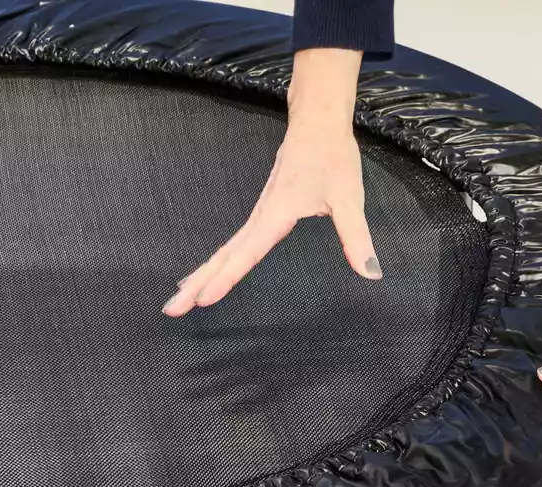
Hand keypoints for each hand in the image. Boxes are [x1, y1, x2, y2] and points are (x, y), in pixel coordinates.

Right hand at [163, 48, 379, 317]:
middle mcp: (261, 216)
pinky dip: (217, 260)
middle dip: (196, 283)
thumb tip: (370, 274)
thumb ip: (356, 237)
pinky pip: (234, 242)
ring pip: (224, 250)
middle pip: (223, 256)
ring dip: (200, 274)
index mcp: (276, 215)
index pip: (246, 253)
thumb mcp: (349, 198)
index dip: (226, 279)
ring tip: (178, 298)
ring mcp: (259, 213)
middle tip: (171, 310)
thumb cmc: (332, 156)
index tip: (205, 300)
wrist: (317, 121)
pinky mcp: (262, 211)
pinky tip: (210, 270)